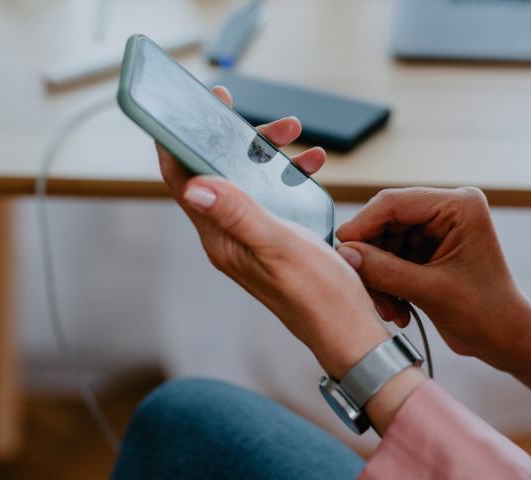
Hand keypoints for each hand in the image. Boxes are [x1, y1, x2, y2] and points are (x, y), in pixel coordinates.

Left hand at [158, 86, 389, 377]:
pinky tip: (313, 167)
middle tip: (270, 120)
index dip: (181, 141)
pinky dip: (291, 175)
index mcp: (220, 239)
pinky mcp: (277, 237)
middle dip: (241, 139)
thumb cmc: (317, 296)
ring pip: (250, 180)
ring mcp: (254, 236)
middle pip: (219, 173)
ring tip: (299, 136)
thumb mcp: (277, 247)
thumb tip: (194, 184)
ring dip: (270, 154)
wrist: (349, 331)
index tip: (197, 106)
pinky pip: (275, 195)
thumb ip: (237, 213)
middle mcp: (230, 236)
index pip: (184, 182)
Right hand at [335, 187, 530, 363]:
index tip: (341, 251)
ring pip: (385, 243)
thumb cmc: (486, 314)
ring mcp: (438, 230)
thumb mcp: (432, 291)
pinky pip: (392, 258)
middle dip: (371, 258)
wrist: (507, 340)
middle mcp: (447, 210)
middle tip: (363, 288)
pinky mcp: (430, 249)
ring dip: (379, 277)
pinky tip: (396, 310)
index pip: (395, 203)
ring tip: (388, 310)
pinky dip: (388, 284)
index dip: (363, 226)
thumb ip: (385, 270)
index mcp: (458, 206)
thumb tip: (345, 253)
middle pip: (386, 223)